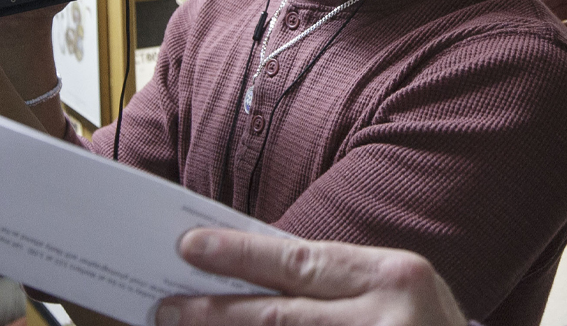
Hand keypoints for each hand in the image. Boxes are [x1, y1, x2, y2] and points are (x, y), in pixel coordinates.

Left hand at [155, 229, 465, 325]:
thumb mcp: (400, 294)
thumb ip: (338, 284)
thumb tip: (256, 274)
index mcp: (396, 277)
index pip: (300, 262)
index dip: (240, 256)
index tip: (191, 248)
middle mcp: (388, 320)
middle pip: (281, 317)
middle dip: (216, 313)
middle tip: (165, 309)